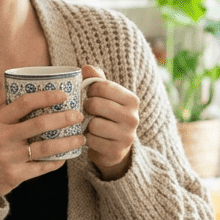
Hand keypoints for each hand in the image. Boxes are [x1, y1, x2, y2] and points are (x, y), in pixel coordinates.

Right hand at [0, 89, 84, 199]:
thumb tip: (46, 97)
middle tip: (78, 116)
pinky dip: (57, 161)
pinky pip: (43, 166)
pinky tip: (67, 156)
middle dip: (63, 119)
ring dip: (67, 142)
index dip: (46, 97)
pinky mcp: (16, 175)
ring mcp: (10, 157)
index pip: (24, 103)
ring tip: (80, 138)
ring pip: (46, 147)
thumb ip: (16, 115)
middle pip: (39, 124)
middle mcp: (3, 137)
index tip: (63, 95)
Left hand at [80, 64, 138, 180]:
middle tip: (89, 111)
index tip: (90, 95)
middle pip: (95, 104)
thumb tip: (86, 68)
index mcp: (132, 100)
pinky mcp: (116, 151)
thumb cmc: (108, 116)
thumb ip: (97, 80)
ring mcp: (126, 136)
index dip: (90, 90)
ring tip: (92, 125)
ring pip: (93, 124)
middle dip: (87, 107)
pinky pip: (91, 140)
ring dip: (87, 125)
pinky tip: (94, 138)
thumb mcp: (106, 97)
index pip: (102, 86)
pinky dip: (88, 139)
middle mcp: (133, 117)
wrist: (117, 148)